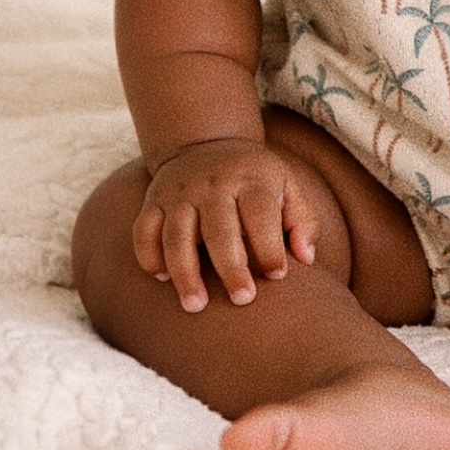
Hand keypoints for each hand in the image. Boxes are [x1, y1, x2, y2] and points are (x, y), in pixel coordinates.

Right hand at [132, 139, 319, 311]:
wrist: (207, 143)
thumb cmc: (255, 180)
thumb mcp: (287, 187)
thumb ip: (302, 221)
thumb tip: (306, 259)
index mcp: (250, 180)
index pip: (261, 215)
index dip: (270, 247)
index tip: (277, 275)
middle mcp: (212, 184)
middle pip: (219, 229)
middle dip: (231, 267)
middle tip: (242, 300)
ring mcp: (179, 193)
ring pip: (177, 235)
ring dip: (185, 273)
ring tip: (195, 306)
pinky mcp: (153, 201)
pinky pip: (144, 231)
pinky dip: (149, 257)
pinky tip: (163, 278)